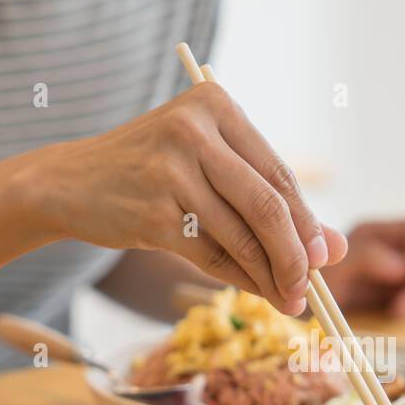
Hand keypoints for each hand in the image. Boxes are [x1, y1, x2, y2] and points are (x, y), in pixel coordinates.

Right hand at [29, 82, 346, 314]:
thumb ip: (268, 200)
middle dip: (296, 256)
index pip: (278, 173)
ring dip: (270, 276)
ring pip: (242, 236)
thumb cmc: (150, 173)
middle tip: (311, 291)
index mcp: (216, 104)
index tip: (325, 258)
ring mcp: (171, 170)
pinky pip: (212, 256)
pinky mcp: (153, 212)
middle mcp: (194, 129)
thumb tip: (334, 249)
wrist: (69, 182)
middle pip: (267, 205)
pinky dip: (238, 279)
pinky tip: (253, 291)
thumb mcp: (208, 168)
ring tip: (287, 300)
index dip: (308, 222)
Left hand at [320, 219, 404, 315]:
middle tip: (402, 304)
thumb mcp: (337, 266)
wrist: (311, 306)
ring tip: (396, 309)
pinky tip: (394, 312)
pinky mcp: (403, 292)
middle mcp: (394, 248)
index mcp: (378, 232)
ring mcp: (402, 271)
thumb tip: (402, 266)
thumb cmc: (319, 282)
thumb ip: (367, 258)